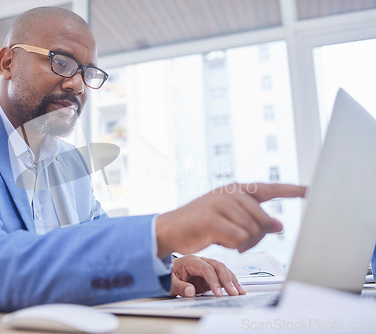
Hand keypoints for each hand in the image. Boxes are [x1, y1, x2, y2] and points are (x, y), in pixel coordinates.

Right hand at [156, 183, 305, 256]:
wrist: (169, 229)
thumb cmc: (200, 224)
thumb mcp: (230, 219)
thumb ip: (254, 219)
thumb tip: (280, 225)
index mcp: (235, 189)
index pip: (270, 189)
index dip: (292, 190)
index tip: (312, 191)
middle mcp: (230, 193)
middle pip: (264, 220)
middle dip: (256, 237)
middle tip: (239, 242)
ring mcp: (220, 204)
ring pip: (253, 231)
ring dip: (243, 243)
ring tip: (226, 240)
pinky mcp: (212, 219)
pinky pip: (239, 239)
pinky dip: (233, 246)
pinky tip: (220, 242)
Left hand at [170, 255, 245, 296]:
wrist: (167, 271)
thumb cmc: (168, 275)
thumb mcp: (169, 282)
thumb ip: (179, 286)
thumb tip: (190, 291)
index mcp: (190, 261)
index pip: (206, 269)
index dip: (214, 280)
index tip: (218, 293)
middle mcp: (201, 261)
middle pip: (218, 266)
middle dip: (227, 280)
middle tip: (233, 293)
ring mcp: (207, 266)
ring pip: (223, 269)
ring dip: (233, 280)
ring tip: (240, 292)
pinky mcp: (210, 273)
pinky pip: (223, 275)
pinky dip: (231, 281)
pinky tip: (237, 289)